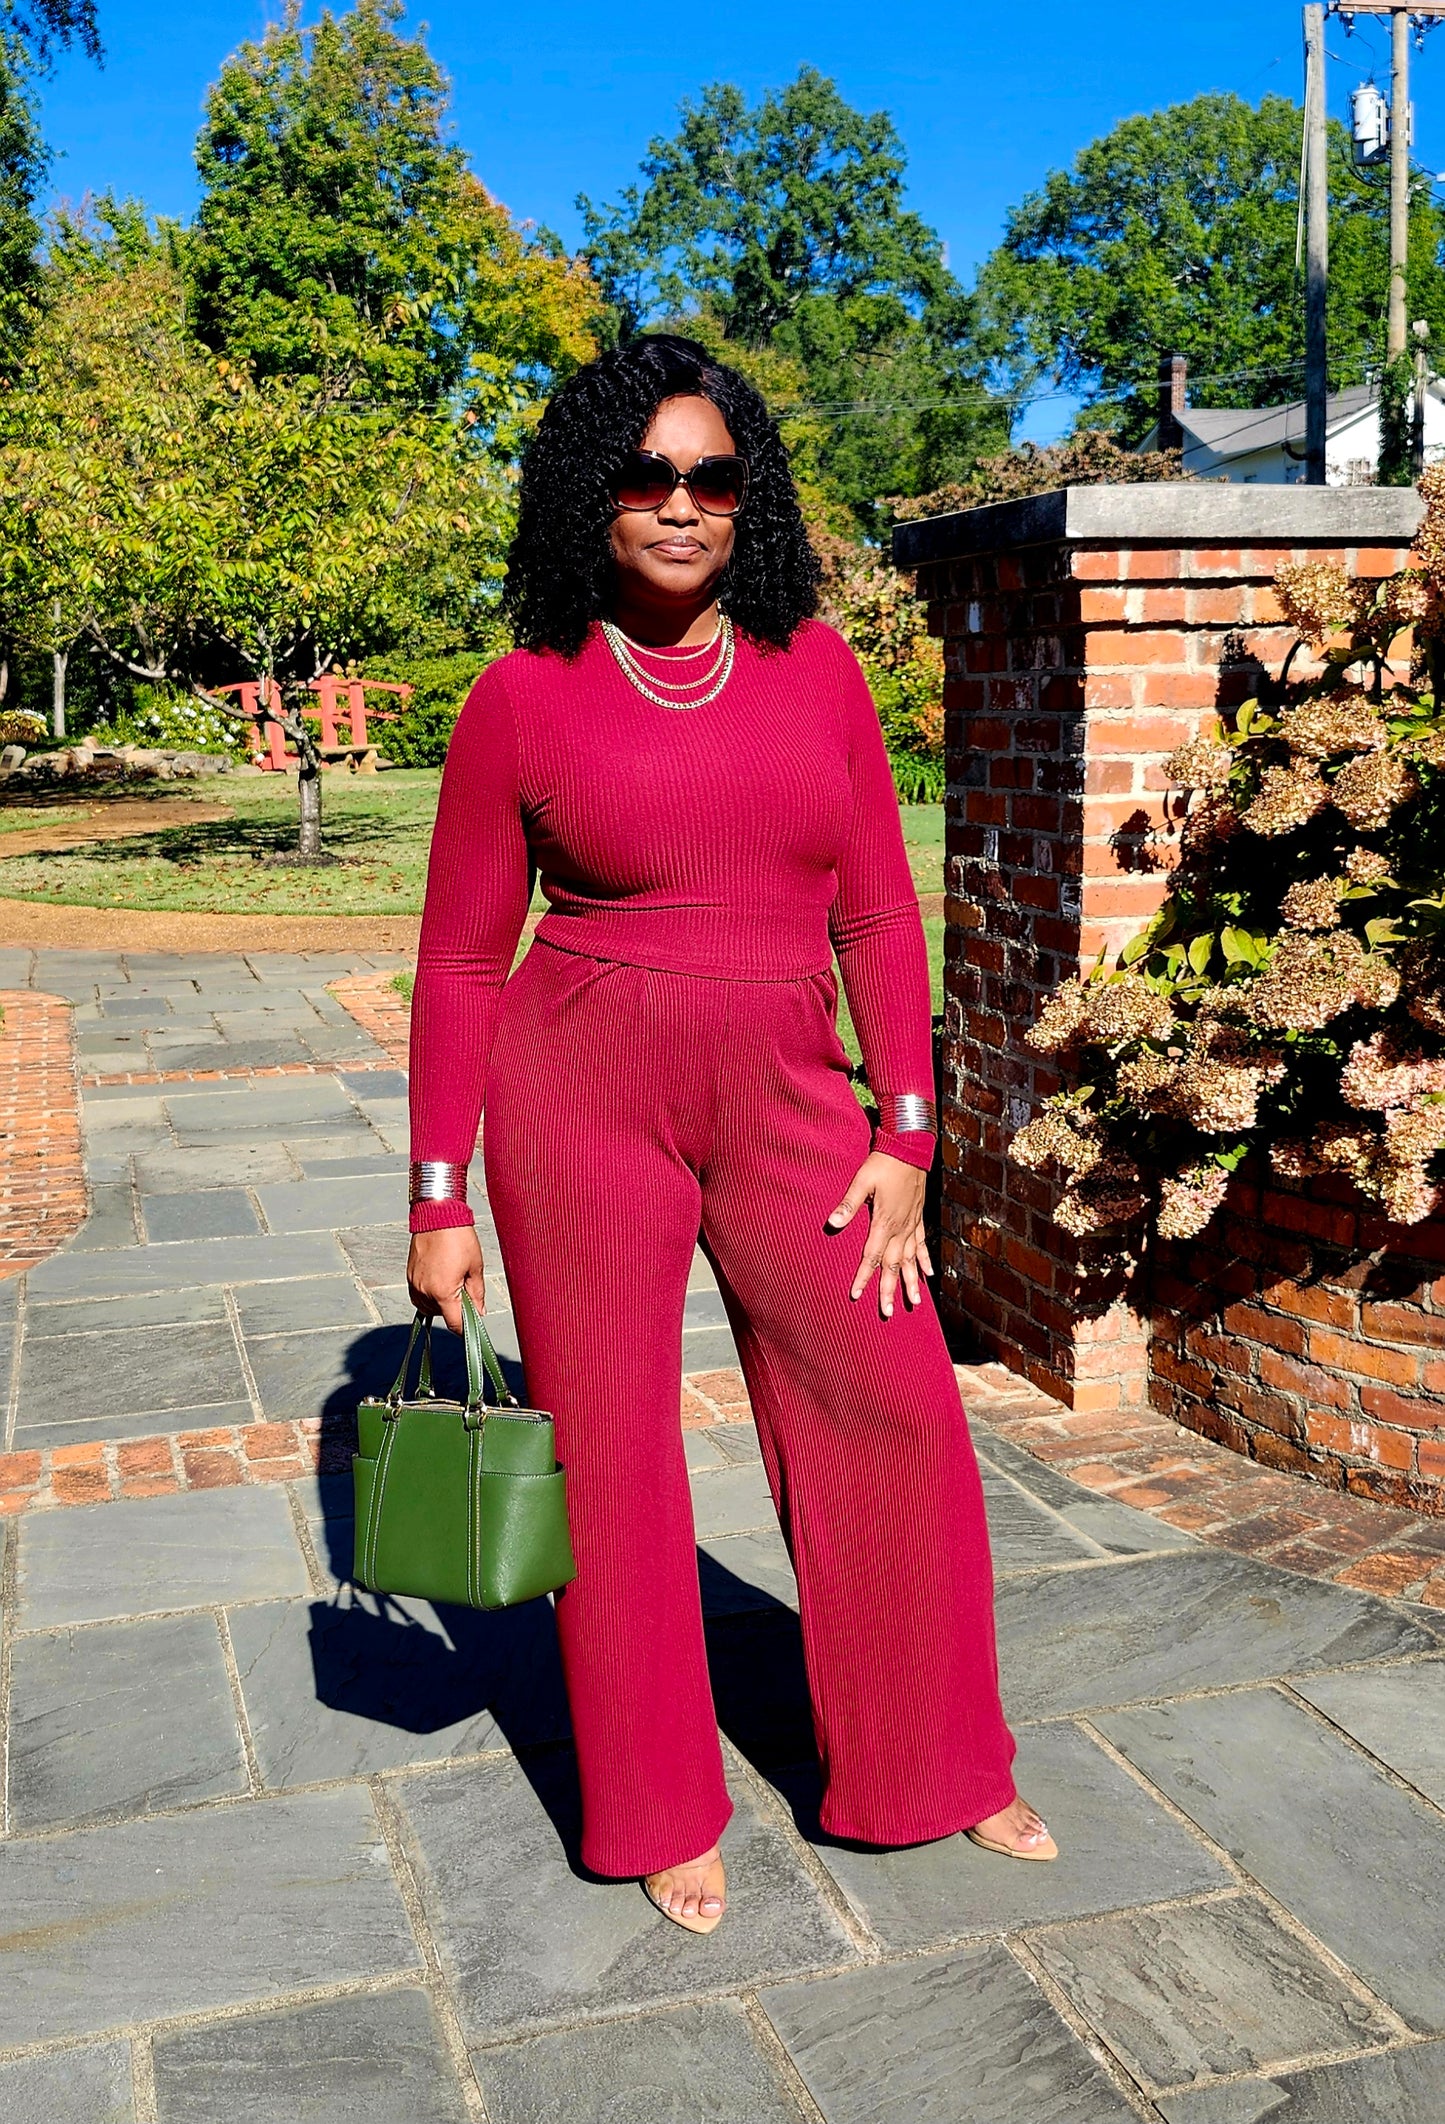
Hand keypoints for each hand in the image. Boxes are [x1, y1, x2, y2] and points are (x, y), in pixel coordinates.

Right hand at [406, 1226, 485, 1335]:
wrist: (437, 1214)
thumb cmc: (458, 1236)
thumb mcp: (475, 1267)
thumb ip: (477, 1294)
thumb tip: (478, 1312)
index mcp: (442, 1292)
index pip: (454, 1323)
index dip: (466, 1328)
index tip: (473, 1325)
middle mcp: (425, 1291)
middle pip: (441, 1315)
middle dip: (455, 1309)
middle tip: (466, 1292)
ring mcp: (414, 1283)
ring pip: (428, 1307)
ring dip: (442, 1303)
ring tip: (454, 1282)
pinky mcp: (409, 1276)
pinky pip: (419, 1296)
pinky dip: (430, 1295)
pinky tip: (441, 1281)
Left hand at [826, 1152, 932, 1317]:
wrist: (910, 1149)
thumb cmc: (883, 1164)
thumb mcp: (862, 1181)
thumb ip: (848, 1204)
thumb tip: (832, 1223)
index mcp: (884, 1222)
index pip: (872, 1257)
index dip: (863, 1277)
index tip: (856, 1295)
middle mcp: (900, 1228)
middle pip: (893, 1266)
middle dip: (889, 1290)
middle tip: (887, 1313)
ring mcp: (912, 1225)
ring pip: (911, 1260)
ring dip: (911, 1282)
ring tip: (913, 1303)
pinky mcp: (918, 1218)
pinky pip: (922, 1245)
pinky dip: (925, 1261)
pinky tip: (928, 1274)